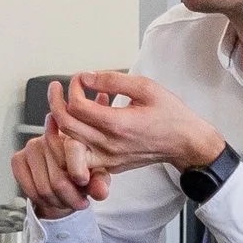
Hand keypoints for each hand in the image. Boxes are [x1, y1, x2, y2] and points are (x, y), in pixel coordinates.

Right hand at [11, 117, 110, 219]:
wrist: (63, 171)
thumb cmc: (81, 171)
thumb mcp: (97, 177)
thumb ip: (100, 184)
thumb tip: (101, 192)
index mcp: (73, 135)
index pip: (75, 167)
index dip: (81, 187)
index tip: (85, 194)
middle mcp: (50, 136)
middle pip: (58, 182)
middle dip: (69, 199)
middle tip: (78, 203)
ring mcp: (32, 146)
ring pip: (43, 189)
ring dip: (56, 202)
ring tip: (66, 200)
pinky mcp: (18, 158)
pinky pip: (29, 189)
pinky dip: (40, 200)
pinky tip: (50, 197)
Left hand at [48, 72, 223, 173]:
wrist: (185, 143)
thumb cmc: (170, 114)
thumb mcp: (146, 87)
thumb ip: (113, 80)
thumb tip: (85, 76)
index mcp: (118, 125)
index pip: (77, 106)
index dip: (73, 88)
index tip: (80, 78)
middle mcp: (109, 145)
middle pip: (66, 125)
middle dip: (56, 102)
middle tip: (57, 87)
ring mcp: (108, 159)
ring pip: (68, 143)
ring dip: (61, 122)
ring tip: (63, 104)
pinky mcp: (108, 165)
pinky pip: (80, 155)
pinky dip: (72, 138)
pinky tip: (78, 122)